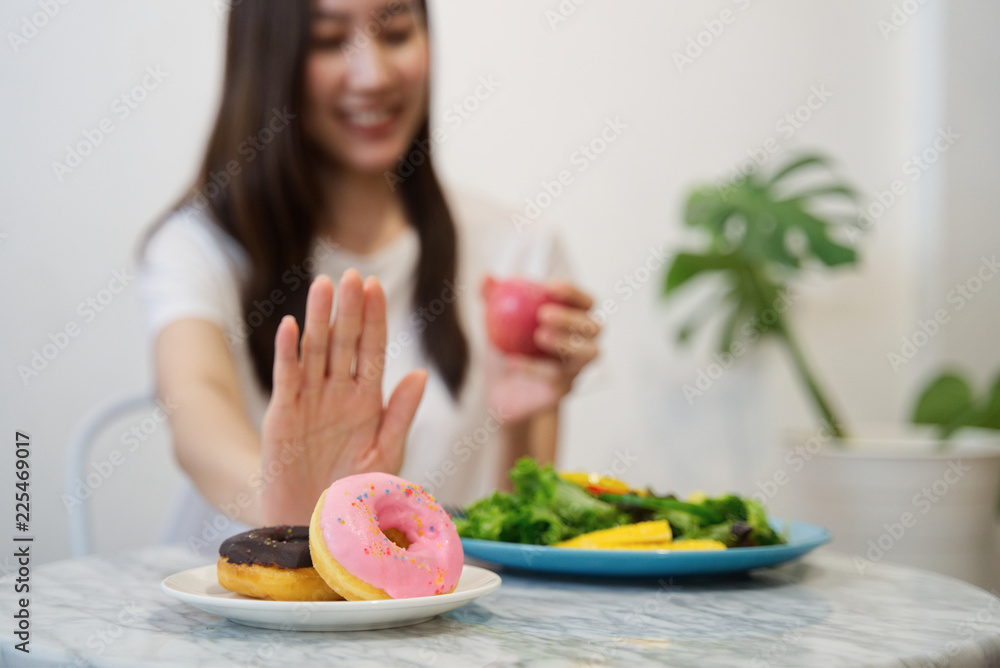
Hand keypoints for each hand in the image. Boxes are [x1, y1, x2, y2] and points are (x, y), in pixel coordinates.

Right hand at [259, 270, 426, 523]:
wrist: (314, 523)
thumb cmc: (354, 491)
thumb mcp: (386, 454)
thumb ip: (401, 414)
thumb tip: (420, 374)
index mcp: (368, 400)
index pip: (372, 349)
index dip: (374, 318)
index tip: (377, 287)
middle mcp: (339, 393)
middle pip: (345, 341)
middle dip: (350, 309)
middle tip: (353, 275)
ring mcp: (310, 401)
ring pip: (316, 351)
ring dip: (320, 318)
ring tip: (324, 285)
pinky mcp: (283, 415)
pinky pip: (287, 378)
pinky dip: (288, 353)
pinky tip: (291, 326)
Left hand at [484, 278, 599, 421]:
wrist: (500, 389)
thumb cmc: (506, 347)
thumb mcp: (494, 321)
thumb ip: (492, 298)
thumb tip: (487, 276)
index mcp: (573, 320)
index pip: (585, 301)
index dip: (572, 292)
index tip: (548, 286)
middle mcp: (583, 343)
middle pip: (594, 327)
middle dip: (572, 317)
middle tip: (543, 314)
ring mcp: (577, 368)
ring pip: (589, 353)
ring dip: (567, 342)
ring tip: (539, 336)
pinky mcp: (564, 389)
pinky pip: (557, 378)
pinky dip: (535, 368)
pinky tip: (513, 361)